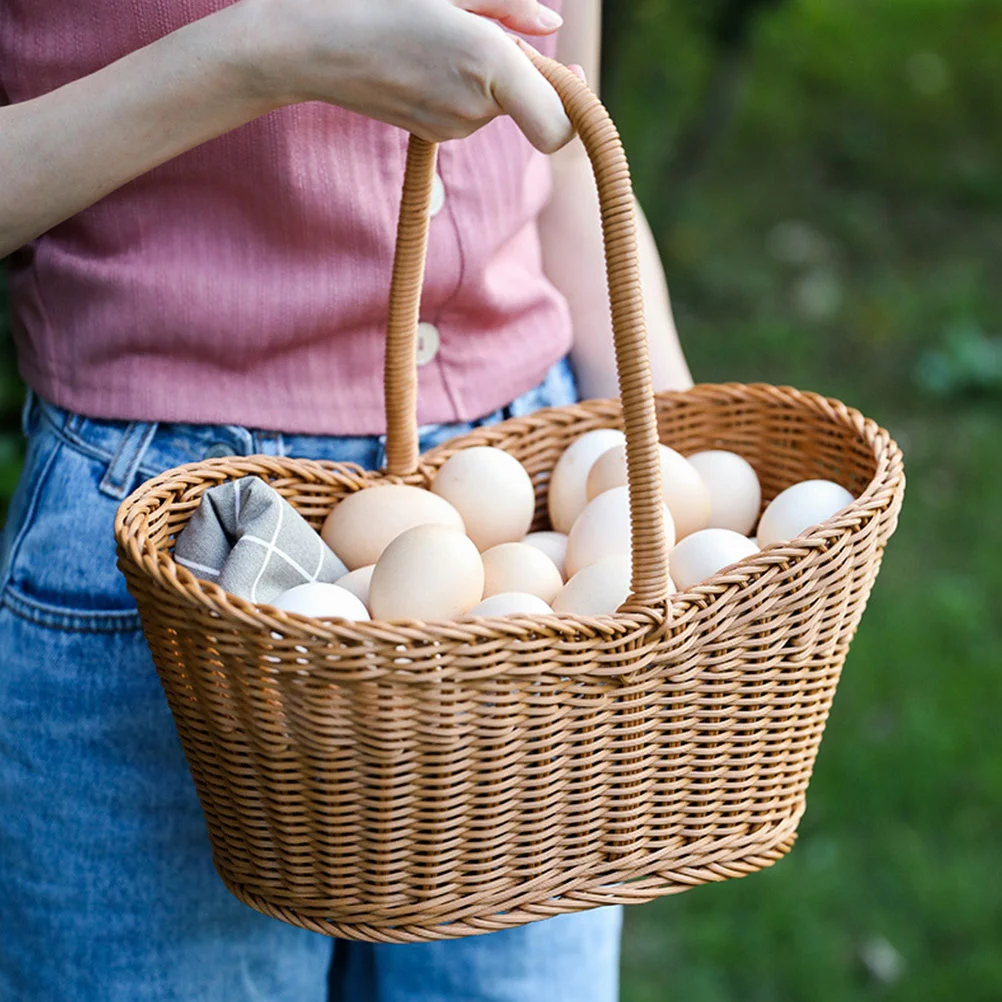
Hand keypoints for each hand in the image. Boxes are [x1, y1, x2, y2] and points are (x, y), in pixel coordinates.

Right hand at [232, 0, 572, 150]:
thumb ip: (510, 6)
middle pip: (532, 105)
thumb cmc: (378, 2)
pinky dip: (466, 87)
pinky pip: (472, 111)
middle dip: (524, 71)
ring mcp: (454, 129)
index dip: (574, 109)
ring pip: (500, 105)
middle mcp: (476, 109)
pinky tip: (427, 58)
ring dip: (489, 75)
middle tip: (484, 30)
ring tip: (441, 38)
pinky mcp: (435, 135)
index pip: (558, 127)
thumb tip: (551, 25)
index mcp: (491, 67)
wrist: (313, 46)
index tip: (570, 77)